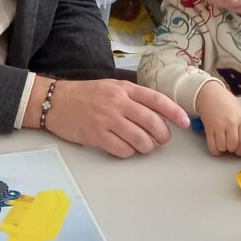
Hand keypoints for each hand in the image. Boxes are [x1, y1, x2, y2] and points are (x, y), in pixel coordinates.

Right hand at [37, 78, 189, 157]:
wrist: (54, 101)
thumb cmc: (85, 95)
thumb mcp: (111, 87)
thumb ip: (133, 97)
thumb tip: (158, 112)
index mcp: (124, 89)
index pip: (157, 100)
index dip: (175, 112)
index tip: (185, 122)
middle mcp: (117, 102)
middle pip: (152, 123)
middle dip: (162, 135)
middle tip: (161, 140)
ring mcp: (107, 120)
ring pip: (140, 139)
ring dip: (147, 146)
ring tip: (144, 146)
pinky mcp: (96, 136)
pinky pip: (123, 150)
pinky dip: (129, 153)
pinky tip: (125, 148)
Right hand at [195, 80, 240, 156]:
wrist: (209, 94)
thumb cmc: (225, 101)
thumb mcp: (240, 109)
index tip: (240, 151)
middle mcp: (231, 123)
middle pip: (233, 146)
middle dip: (232, 149)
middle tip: (231, 147)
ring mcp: (219, 126)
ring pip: (222, 147)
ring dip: (223, 149)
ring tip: (223, 144)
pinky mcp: (209, 129)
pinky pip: (212, 146)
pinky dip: (215, 150)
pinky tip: (216, 147)